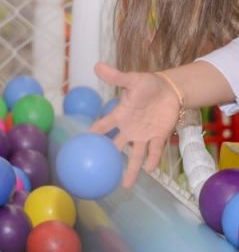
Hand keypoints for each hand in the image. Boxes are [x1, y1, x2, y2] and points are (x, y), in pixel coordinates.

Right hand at [90, 62, 180, 187]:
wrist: (170, 90)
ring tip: (125, 186)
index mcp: (120, 116)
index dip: (93, 134)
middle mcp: (129, 129)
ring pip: (135, 155)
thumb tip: (97, 65)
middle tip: (97, 173)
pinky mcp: (159, 136)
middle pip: (116, 147)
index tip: (81, 144)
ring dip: (131, 170)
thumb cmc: (148, 84)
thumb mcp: (132, 80)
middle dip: (108, 160)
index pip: (103, 126)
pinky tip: (149, 169)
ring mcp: (143, 135)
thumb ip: (116, 76)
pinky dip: (152, 160)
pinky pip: (154, 150)